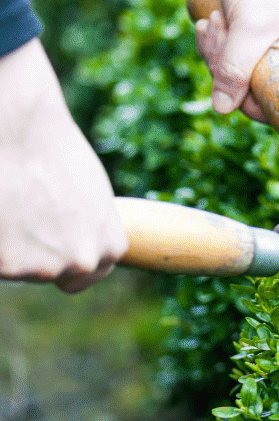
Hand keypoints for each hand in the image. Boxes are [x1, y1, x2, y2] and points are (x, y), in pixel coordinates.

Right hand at [0, 40, 126, 291]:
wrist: (20, 129)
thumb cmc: (52, 150)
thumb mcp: (89, 193)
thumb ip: (86, 225)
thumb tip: (72, 234)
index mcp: (110, 247)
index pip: (86, 273)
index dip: (61, 259)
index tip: (47, 246)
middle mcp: (82, 262)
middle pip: (45, 271)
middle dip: (29, 249)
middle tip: (17, 212)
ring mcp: (44, 267)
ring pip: (15, 266)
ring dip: (5, 244)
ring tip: (7, 201)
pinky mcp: (8, 265)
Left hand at [193, 0, 278, 122]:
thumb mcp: (250, 28)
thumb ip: (236, 68)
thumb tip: (222, 108)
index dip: (247, 96)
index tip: (228, 68)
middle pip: (251, 92)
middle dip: (225, 63)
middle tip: (219, 30)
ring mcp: (270, 58)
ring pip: (233, 78)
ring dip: (216, 50)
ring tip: (216, 21)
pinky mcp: (250, 48)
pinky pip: (226, 62)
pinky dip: (213, 43)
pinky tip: (212, 22)